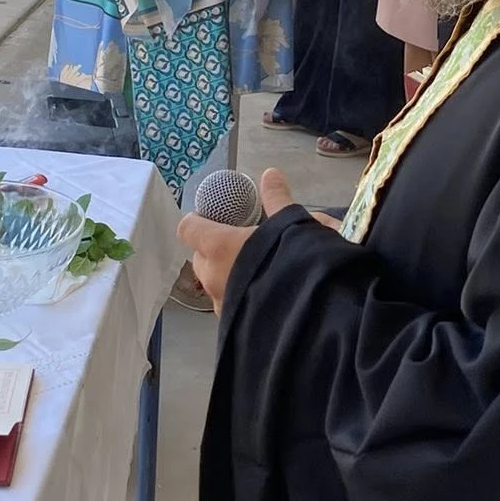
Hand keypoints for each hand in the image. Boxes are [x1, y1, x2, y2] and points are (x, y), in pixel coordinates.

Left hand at [178, 169, 339, 309]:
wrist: (310, 316)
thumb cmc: (295, 263)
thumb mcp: (292, 224)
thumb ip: (277, 200)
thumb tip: (270, 175)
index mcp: (218, 246)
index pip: (188, 228)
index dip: (198, 220)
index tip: (214, 218)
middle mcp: (212, 276)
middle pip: (199, 257)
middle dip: (213, 250)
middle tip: (239, 243)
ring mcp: (220, 304)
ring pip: (213, 283)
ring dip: (226, 274)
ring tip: (255, 270)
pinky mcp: (233, 325)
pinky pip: (228, 304)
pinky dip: (239, 296)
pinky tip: (263, 293)